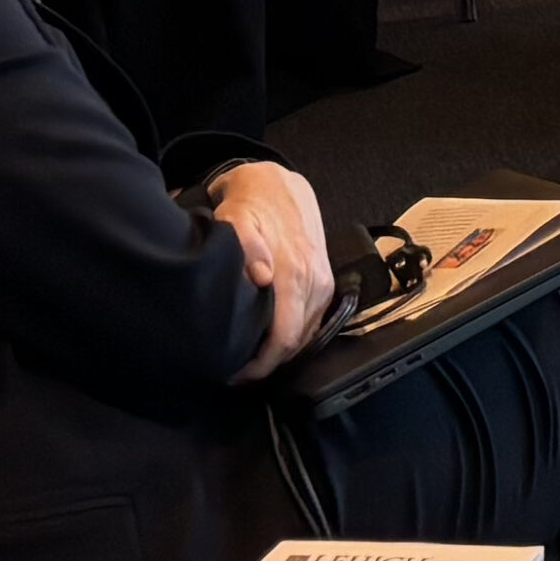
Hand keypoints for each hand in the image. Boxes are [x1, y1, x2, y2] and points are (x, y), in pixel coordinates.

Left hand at [207, 161, 334, 367]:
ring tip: (249, 359)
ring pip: (306, 337)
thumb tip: (262, 277)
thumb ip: (248, 246)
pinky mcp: (326, 283)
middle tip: (234, 372)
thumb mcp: (237, 218)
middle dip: (266, 365)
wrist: (280, 186)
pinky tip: (272, 340)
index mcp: (295, 273)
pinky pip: (313, 323)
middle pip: (296, 345)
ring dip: (279, 353)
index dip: (260, 365)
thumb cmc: (252, 206)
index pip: (284, 338)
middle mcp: (315, 283)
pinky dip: (294, 337)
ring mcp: (324, 285)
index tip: (233, 373)